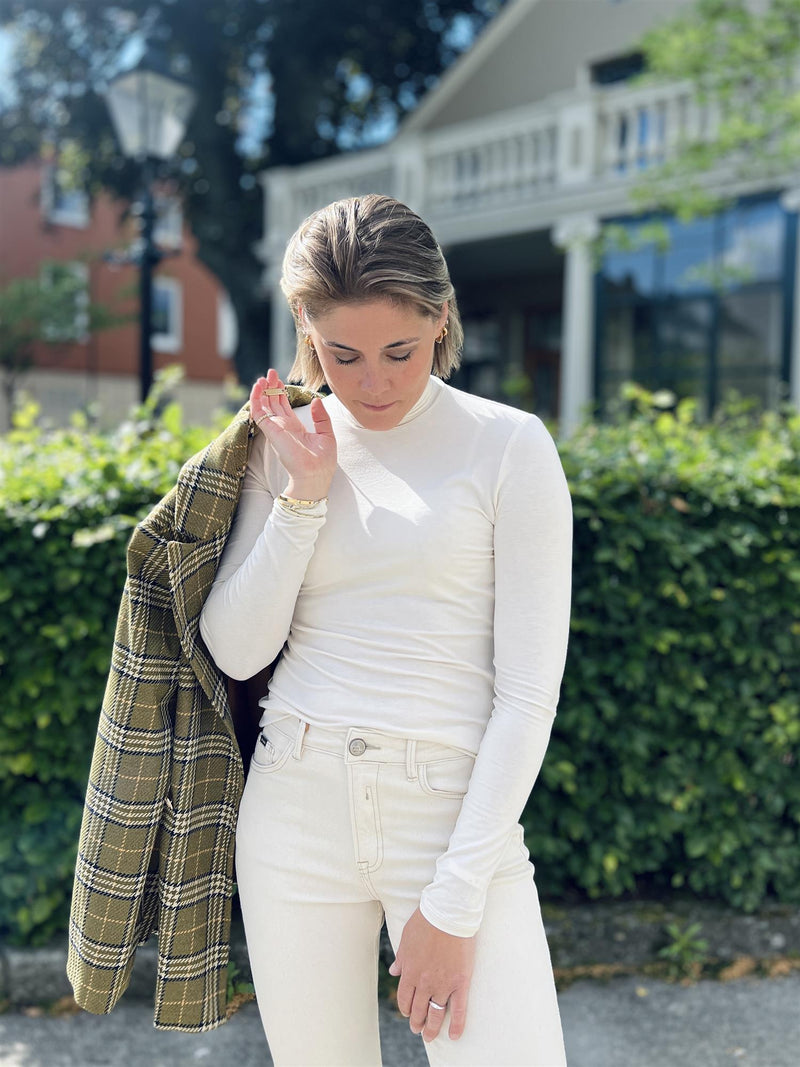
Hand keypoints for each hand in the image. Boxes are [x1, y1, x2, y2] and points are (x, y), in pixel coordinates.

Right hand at [249, 369, 336, 500]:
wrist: (315, 476)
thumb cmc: (322, 462)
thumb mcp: (327, 435)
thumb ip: (321, 418)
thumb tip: (317, 400)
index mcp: (294, 428)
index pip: (283, 406)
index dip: (280, 392)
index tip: (279, 380)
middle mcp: (283, 427)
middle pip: (272, 403)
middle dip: (271, 387)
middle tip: (270, 373)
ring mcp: (276, 429)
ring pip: (264, 405)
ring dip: (262, 390)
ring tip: (263, 377)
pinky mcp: (272, 431)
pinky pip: (259, 412)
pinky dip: (256, 399)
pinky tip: (258, 387)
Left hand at [388, 907, 474, 1042]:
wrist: (448, 912)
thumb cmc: (426, 921)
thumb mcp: (407, 938)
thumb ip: (401, 958)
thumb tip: (394, 970)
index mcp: (410, 971)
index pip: (404, 998)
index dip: (406, 1008)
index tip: (408, 1012)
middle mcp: (424, 982)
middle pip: (418, 1009)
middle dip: (417, 1021)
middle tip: (417, 1029)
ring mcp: (443, 984)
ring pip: (435, 1013)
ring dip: (431, 1027)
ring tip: (429, 1035)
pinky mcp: (460, 982)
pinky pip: (458, 1009)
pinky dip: (456, 1025)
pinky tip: (454, 1035)